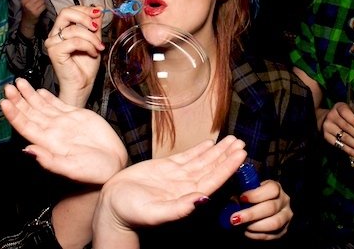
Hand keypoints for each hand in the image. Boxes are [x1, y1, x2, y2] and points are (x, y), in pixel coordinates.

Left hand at [1, 78, 126, 182]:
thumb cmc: (94, 171)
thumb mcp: (71, 168)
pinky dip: (47, 96)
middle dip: (18, 100)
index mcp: (48, 143)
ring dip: (29, 94)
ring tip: (18, 82)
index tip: (4, 102)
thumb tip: (27, 150)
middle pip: (30, 113)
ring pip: (41, 105)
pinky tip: (39, 90)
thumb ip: (49, 160)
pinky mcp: (76, 116)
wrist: (114, 164)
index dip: (14, 114)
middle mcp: (53, 131)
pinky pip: (58, 104)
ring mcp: (63, 122)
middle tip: (8, 87)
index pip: (25, 126)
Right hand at [20, 0, 46, 26]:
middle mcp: (27, 4)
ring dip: (43, 1)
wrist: (27, 21)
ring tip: (41, 3)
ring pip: (42, 1)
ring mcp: (31, 8)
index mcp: (24, 0)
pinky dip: (44, 6)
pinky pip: (44, 6)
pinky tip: (42, 7)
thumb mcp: (26, 2)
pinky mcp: (36, 13)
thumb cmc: (27, 10)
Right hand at [44, 6, 105, 105]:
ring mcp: (53, 43)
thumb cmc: (86, 66)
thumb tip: (98, 10)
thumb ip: (94, 26)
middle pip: (65, 13)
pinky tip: (93, 53)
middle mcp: (54, 35)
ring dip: (91, 38)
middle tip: (96, 27)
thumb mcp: (94, 40)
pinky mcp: (55, 52)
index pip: (69, 11)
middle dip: (84, 17)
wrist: (82, 85)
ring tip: (99, 47)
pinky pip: (75, 42)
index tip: (98, 13)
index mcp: (62, 30)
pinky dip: (88, 46)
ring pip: (74, 29)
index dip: (84, 9)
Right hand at [92, 136, 246, 247]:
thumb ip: (179, 208)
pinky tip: (210, 143)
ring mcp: (177, 176)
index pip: (213, 180)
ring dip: (217, 150)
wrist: (112, 206)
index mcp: (187, 198)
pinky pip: (187, 157)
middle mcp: (186, 186)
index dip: (227, 167)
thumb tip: (201, 199)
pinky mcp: (166, 168)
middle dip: (227, 155)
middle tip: (241, 142)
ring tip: (232, 140)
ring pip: (202, 161)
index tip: (241, 155)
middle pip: (212, 168)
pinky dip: (199, 150)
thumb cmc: (130, 213)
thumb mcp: (154, 213)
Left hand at [231, 179, 292, 239]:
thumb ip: (240, 192)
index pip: (272, 189)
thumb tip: (233, 202)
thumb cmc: (249, 196)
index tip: (241, 198)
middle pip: (271, 208)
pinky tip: (246, 232)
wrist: (258, 208)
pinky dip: (256, 235)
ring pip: (274, 223)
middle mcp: (284, 201)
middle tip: (235, 218)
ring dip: (255, 226)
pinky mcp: (283, 231)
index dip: (256, 195)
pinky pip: (271, 235)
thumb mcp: (246, 189)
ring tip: (240, 226)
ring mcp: (286, 217)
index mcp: (276, 187)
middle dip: (251, 214)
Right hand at [322, 102, 353, 159]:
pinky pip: (339, 145)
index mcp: (339, 107)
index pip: (346, 113)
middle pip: (346, 127)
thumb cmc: (344, 115)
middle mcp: (331, 116)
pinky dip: (350, 151)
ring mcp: (327, 127)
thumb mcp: (350, 111)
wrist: (325, 119)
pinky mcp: (326, 137)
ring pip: (343, 138)